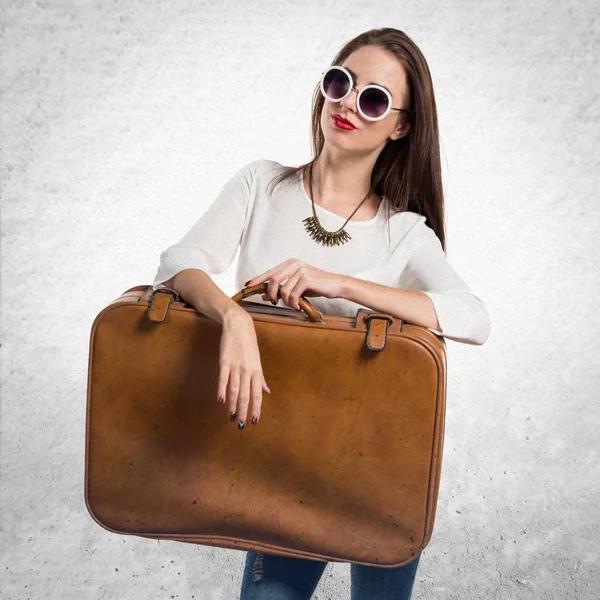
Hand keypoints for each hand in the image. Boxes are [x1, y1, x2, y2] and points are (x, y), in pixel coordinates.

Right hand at [218, 312, 270, 428]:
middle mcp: (247, 370)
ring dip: (232, 405)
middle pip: (246, 395)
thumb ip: (261, 378)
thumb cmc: (248, 344)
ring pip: (234, 389)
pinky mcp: (224, 361)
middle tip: (242, 425)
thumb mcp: (257, 361)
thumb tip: (267, 392)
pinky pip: (223, 379)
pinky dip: (222, 390)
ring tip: (231, 417)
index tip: (255, 421)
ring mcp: (236, 366)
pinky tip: (220, 401)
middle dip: (244, 411)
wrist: (238, 325)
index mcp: (257, 371)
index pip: (257, 394)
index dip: (256, 408)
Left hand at [245, 259, 345, 309]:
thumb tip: (265, 296)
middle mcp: (294, 264)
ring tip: (292, 305)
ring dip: (285, 301)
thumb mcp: (297, 286)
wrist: (335, 285)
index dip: (257, 280)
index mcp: (290, 264)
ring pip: (283, 289)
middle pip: (273, 280)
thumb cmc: (316, 286)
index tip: (247, 286)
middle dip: (270, 294)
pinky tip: (298, 305)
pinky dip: (293, 302)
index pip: (269, 272)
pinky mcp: (307, 278)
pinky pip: (292, 294)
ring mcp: (300, 270)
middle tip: (273, 302)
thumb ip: (282, 289)